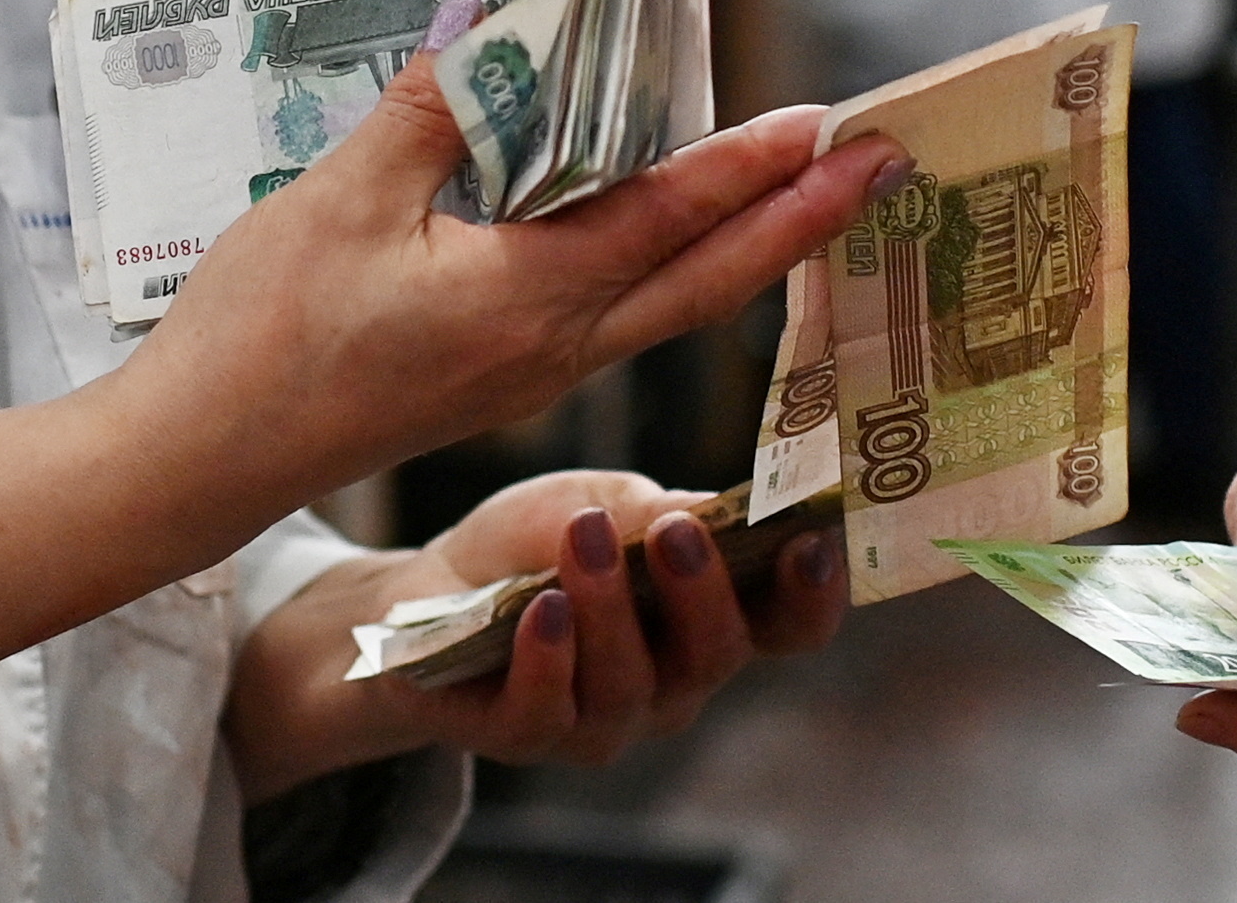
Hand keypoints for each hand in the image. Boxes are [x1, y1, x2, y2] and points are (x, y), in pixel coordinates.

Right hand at [113, 55, 909, 542]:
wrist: (206, 459)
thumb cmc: (263, 336)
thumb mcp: (340, 198)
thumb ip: (432, 111)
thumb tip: (497, 33)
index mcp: (525, 300)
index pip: (666, 221)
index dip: (748, 168)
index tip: (823, 126)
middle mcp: (556, 348)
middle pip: (709, 282)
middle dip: (803, 224)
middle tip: (883, 170)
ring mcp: (539, 374)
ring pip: (675, 308)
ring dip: (752, 252)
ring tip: (811, 201)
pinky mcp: (510, 380)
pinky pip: (623, 322)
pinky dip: (679, 277)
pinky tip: (685, 244)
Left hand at [226, 471, 847, 802]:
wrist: (422, 592)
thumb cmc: (535, 543)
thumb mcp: (594, 502)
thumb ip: (651, 511)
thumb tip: (709, 514)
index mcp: (712, 617)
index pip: (789, 626)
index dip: (814, 594)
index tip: (811, 541)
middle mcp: (675, 681)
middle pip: (719, 655)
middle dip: (703, 591)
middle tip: (679, 533)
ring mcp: (605, 720)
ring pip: (632, 684)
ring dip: (612, 608)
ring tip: (584, 539)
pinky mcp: (527, 736)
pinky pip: (550, 712)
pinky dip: (549, 658)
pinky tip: (539, 609)